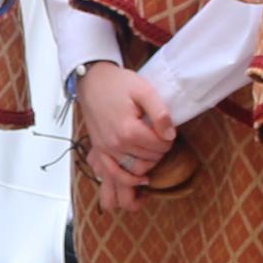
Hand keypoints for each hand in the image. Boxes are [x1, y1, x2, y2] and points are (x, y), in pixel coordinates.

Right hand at [73, 62, 175, 212]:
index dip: (169, 138)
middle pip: (151, 158)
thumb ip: (160, 113)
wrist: (93, 82)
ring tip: (153, 151)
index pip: (160, 146)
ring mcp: (106, 149)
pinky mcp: (100, 150)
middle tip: (160, 136)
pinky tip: (141, 178)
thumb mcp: (144, 90)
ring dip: (149, 163)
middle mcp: (116, 143)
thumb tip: (170, 135)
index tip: (165, 128)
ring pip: (136, 169)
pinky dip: (128, 180)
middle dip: (160, 150)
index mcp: (129, 129)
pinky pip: (114, 174)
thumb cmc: (118, 84)